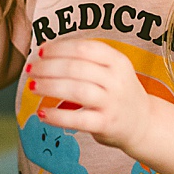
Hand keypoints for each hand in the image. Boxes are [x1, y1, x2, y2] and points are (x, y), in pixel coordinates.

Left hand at [29, 39, 152, 151]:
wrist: (143, 123)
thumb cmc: (118, 92)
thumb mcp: (112, 70)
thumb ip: (85, 60)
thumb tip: (45, 52)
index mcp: (117, 61)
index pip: (84, 48)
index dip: (59, 48)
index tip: (40, 51)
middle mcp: (117, 80)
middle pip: (76, 68)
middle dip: (48, 67)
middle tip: (30, 69)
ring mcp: (112, 103)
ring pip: (75, 90)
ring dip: (49, 87)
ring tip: (32, 86)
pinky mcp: (106, 124)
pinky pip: (77, 119)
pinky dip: (57, 116)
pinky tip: (42, 113)